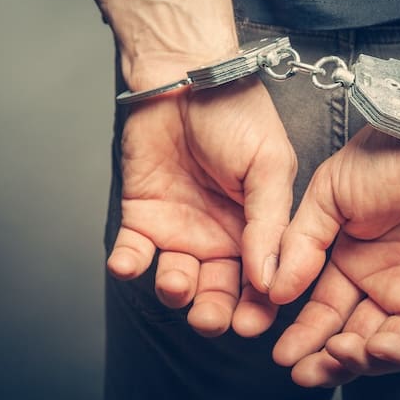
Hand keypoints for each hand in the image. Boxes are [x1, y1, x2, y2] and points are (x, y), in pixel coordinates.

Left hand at [108, 70, 296, 337]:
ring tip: (175, 280)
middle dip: (214, 311)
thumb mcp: (269, 166)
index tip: (252, 323)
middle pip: (218, 291)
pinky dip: (128, 265)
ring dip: (175, 290)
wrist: (184, 76)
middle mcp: (219, 236)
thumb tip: (271, 280)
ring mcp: (180, 228)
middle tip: (211, 318)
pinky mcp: (143, 217)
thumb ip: (270, 222)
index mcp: (256, 228)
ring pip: (176, 280)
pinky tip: (128, 265)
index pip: (260, 281)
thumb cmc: (235, 114)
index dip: (258, 307)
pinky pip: (134, 253)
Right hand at [269, 125, 399, 385]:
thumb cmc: (390, 157)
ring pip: (389, 346)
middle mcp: (384, 281)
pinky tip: (375, 347)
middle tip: (303, 374)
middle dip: (328, 361)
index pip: (325, 311)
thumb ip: (300, 244)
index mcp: (352, 260)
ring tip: (336, 356)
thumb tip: (275, 291)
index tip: (281, 354)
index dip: (303, 335)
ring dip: (362, 360)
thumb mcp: (327, 196)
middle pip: (353, 336)